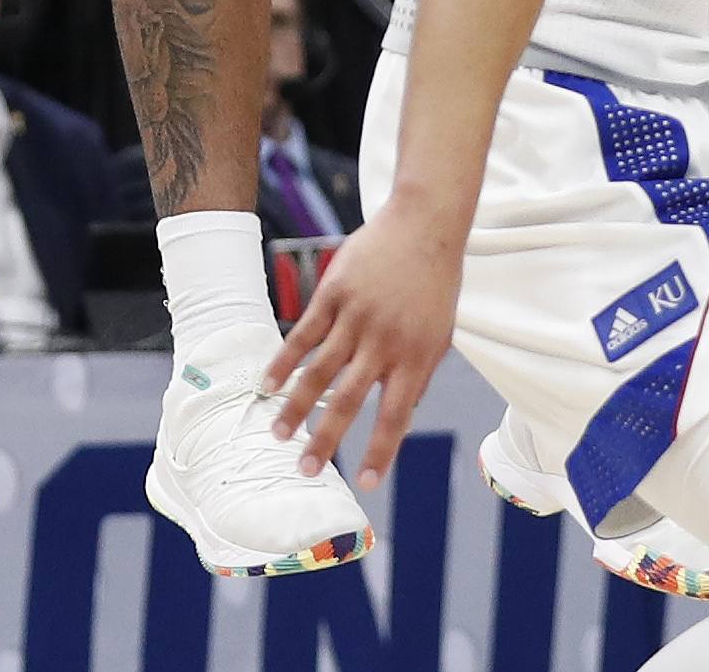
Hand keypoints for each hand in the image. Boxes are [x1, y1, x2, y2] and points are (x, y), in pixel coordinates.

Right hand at [267, 198, 462, 488]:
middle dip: (326, 440)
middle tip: (306, 470)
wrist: (425, 224)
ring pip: (319, 369)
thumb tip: (403, 417)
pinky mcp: (334, 291)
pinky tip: (267, 383)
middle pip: (348, 400)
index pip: (395, 416)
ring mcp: (356, 315)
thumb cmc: (435, 284)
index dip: (379, 452)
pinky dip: (284, 360)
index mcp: (415, 357)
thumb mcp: (440, 335)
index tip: (364, 483)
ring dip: (296, 405)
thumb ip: (419, 376)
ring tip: (279, 434)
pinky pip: (304, 332)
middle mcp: (384, 341)